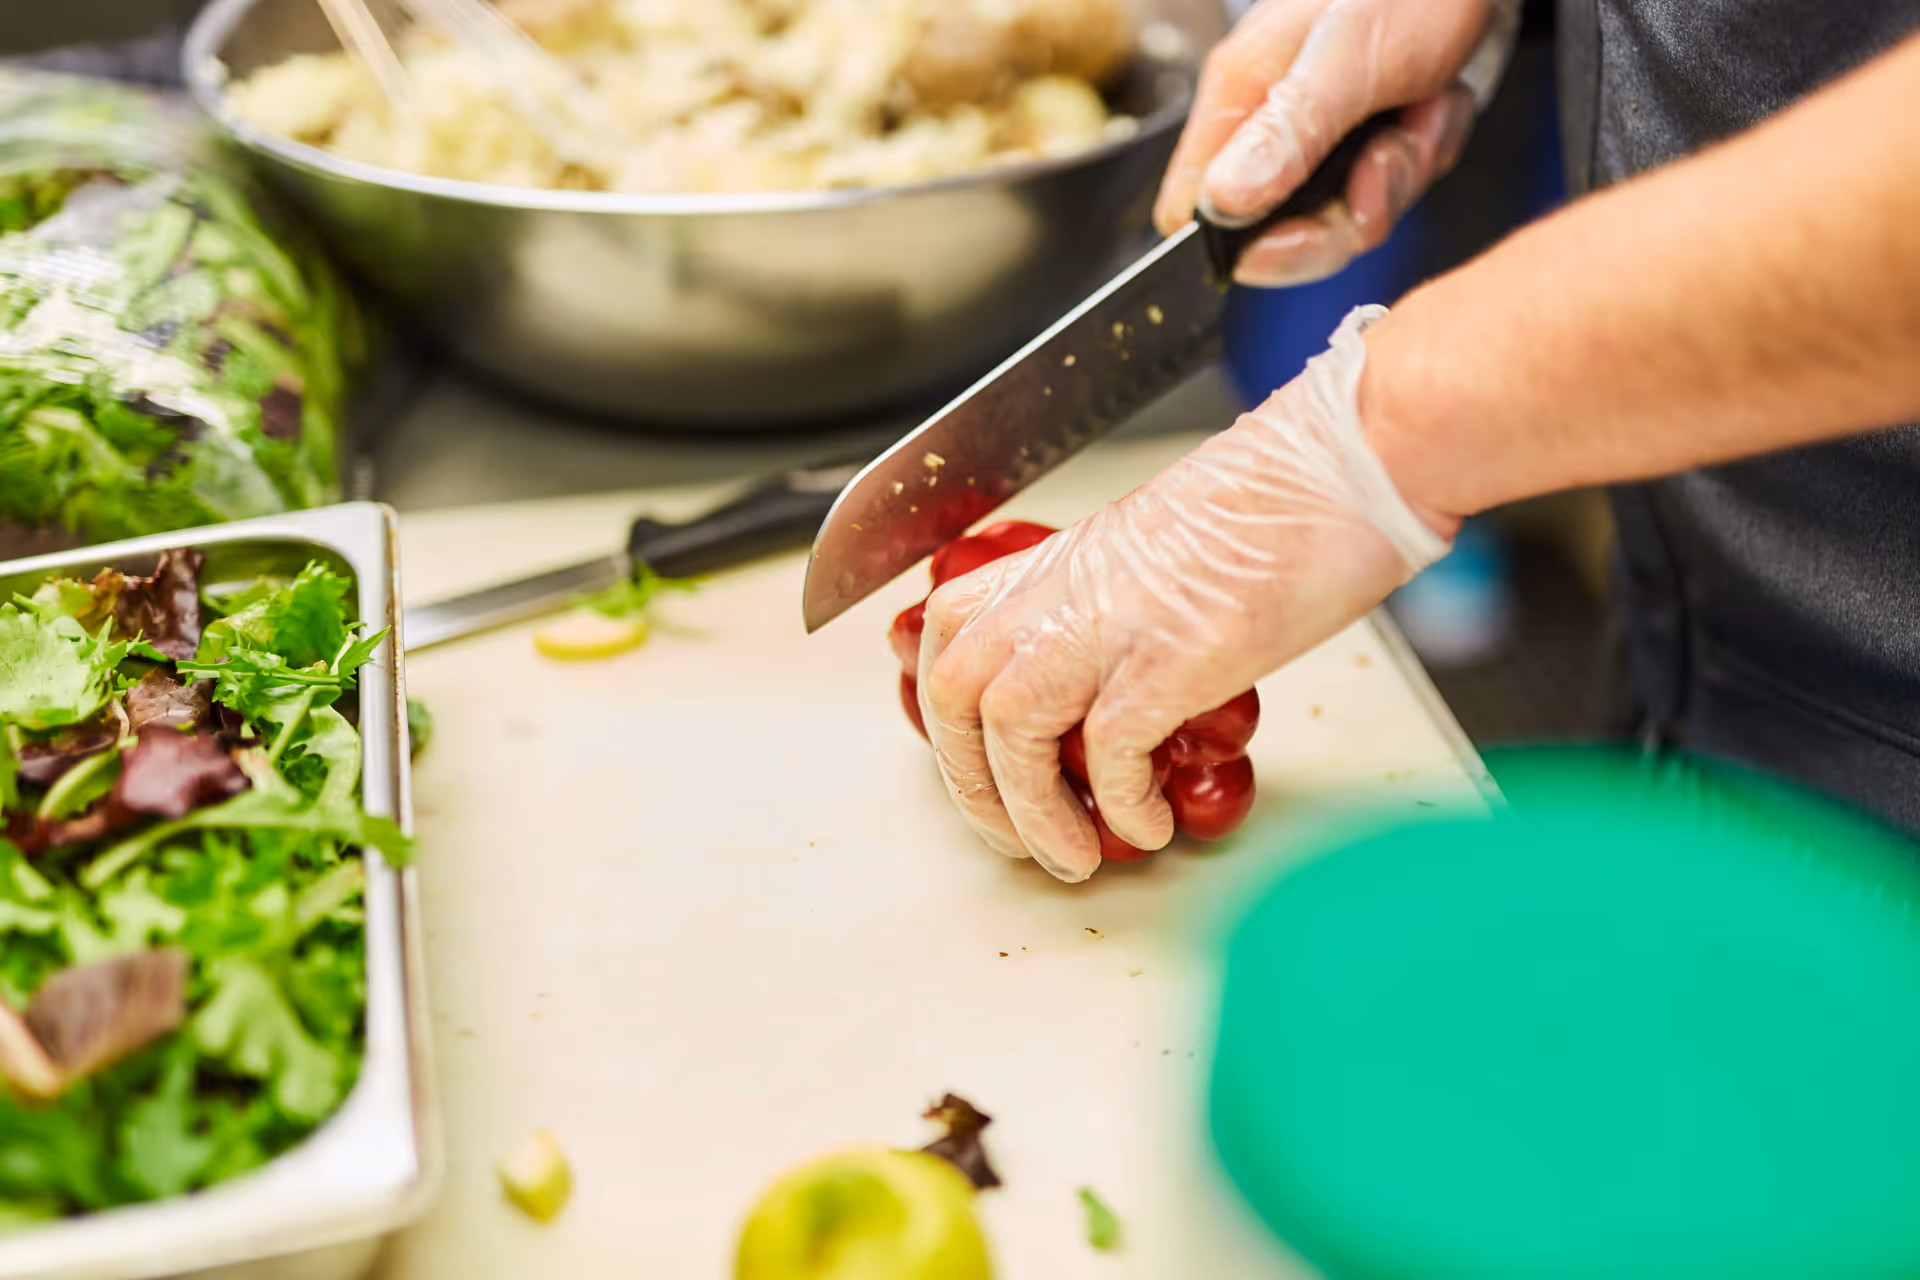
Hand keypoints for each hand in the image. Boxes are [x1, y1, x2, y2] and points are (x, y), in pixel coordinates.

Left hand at [915, 308, 1453, 880]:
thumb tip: (1112, 671)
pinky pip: (1109, 754)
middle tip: (1013, 837)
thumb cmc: (1275, 504)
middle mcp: (1063, 591)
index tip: (973, 762)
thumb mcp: (1158, 549)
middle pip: (956, 694)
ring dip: (1034, 812)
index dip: (947, 708)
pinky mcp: (1166, 660)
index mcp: (1056, 562)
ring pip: (1011, 731)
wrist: (1341, 464)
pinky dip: (1121, 804)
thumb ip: (1114, 602)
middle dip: (973, 783)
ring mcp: (1109, 624)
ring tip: (1075, 856)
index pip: (946, 631)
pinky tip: (1150, 825)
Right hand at [1155, 0, 1521, 285]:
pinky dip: (1428, 149)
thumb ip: (1288, 130)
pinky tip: (1436, 102)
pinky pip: (1393, 184)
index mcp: (1240, 97)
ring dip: (1402, 172)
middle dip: (1349, 213)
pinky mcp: (1367, 133)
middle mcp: (1270, 121)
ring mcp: (1320, 132)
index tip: (1308, 227)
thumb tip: (1222, 201)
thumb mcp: (1348, 58)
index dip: (1249, 243)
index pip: (1197, 210)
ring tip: (1423, 108)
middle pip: (1282, 232)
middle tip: (1386, 158)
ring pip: (1349, 212)